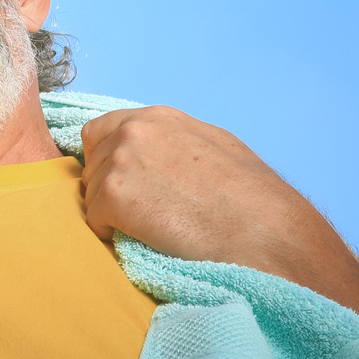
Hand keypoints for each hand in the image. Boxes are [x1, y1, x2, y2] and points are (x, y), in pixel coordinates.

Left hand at [78, 106, 358, 304]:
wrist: (268, 235)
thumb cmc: (253, 204)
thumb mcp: (217, 152)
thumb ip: (177, 146)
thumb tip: (155, 160)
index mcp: (161, 117)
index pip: (103, 131)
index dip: (110, 162)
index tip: (131, 188)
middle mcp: (137, 128)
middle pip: (91, 161)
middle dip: (107, 186)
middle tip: (142, 215)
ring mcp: (123, 158)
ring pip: (90, 191)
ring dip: (110, 213)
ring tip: (153, 230)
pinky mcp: (115, 193)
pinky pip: (92, 219)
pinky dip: (110, 235)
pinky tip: (145, 241)